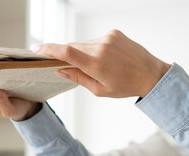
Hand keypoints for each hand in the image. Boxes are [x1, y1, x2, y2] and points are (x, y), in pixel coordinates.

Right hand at [35, 30, 170, 97]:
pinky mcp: (113, 32)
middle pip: (72, 47)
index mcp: (96, 64)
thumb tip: (60, 69)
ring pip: (83, 44)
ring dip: (82, 53)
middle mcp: (101, 47)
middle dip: (66, 56)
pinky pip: (95, 40)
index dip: (49, 49)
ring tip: (97, 66)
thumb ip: (78, 78)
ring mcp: (108, 37)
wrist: (151, 74)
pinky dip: (94, 49)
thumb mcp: (100, 90)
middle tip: (64, 66)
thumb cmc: (125, 86)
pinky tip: (105, 59)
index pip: (67, 52)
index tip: (37, 50)